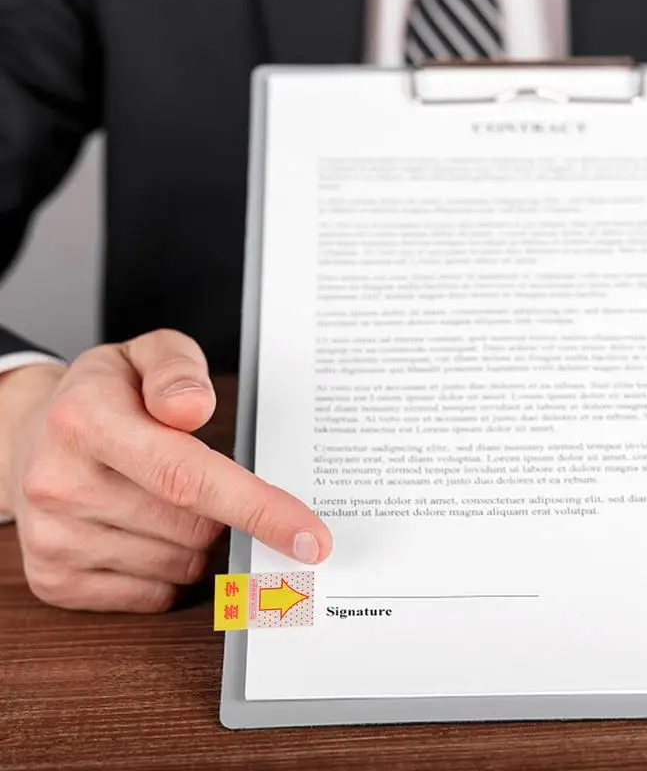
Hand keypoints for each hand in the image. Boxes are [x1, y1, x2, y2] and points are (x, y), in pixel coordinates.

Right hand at [0, 330, 331, 612]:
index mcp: (87, 421)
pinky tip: (145, 532)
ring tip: (163, 500)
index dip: (258, 509)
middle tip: (202, 479)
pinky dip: (171, 570)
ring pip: (183, 567)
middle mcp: (61, 484)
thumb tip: (194, 408)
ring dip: (198, 541)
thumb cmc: (104, 397)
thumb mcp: (144, 355)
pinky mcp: (55, 583)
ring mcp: (54, 540)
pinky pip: (156, 596)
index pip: (187, 476)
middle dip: (223, 511)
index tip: (312, 539)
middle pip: (197, 528)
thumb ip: (178, 371)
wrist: (29, 441)